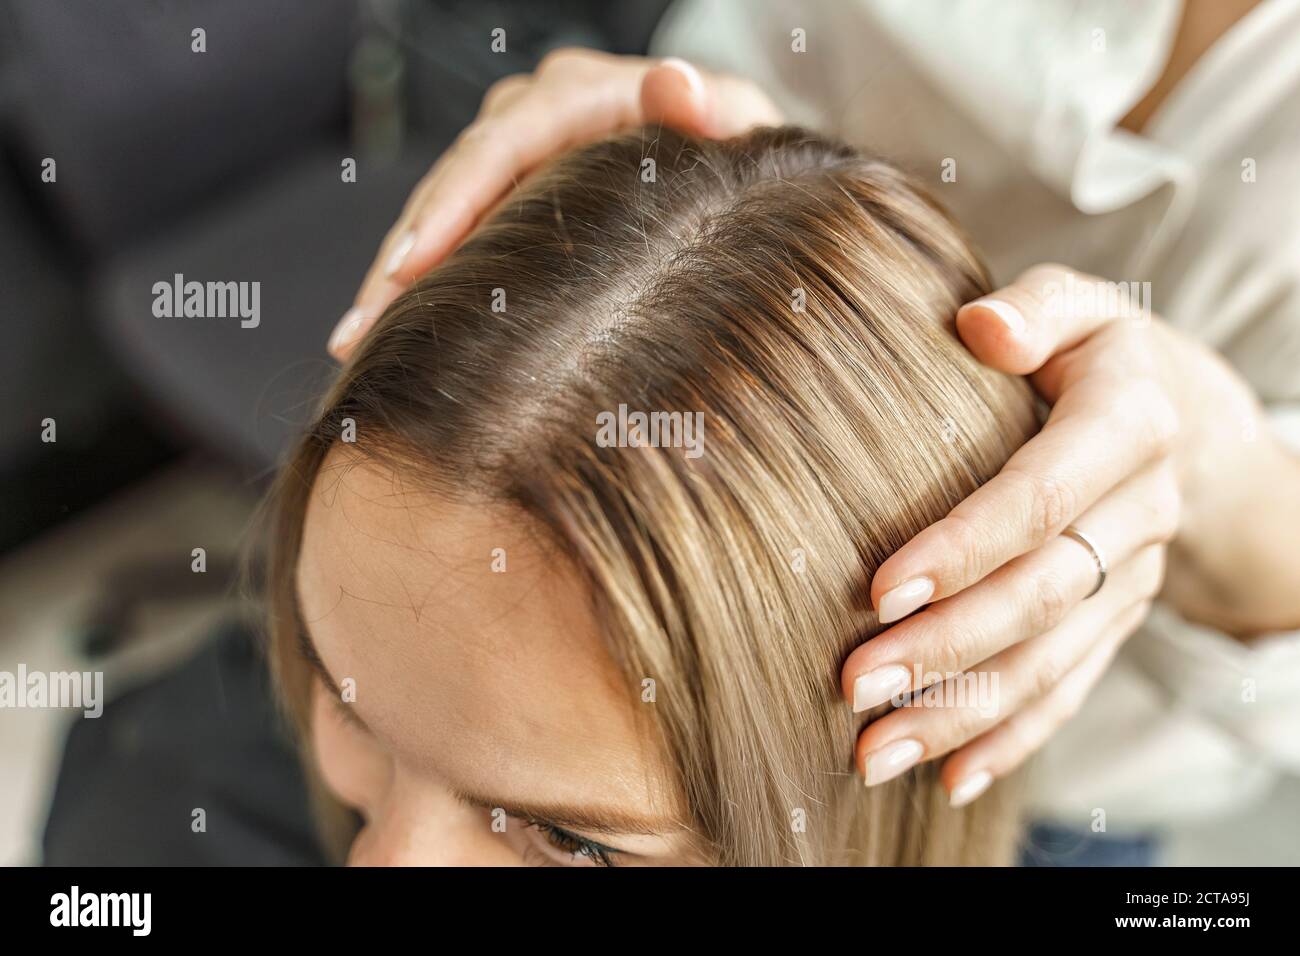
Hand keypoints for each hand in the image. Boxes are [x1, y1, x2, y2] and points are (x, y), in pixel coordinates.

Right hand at [328, 49, 782, 357]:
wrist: (736, 170)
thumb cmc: (742, 154)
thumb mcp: (743, 130)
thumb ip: (712, 110)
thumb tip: (673, 82)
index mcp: (584, 93)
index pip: (503, 142)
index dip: (452, 203)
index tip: (410, 265)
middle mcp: (536, 113)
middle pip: (452, 181)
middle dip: (402, 256)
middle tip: (362, 328)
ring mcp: (516, 153)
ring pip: (438, 209)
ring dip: (394, 276)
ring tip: (356, 340)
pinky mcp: (507, 191)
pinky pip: (451, 231)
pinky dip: (418, 280)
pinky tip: (384, 329)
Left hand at [840, 263, 1284, 806]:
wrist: (1182, 413)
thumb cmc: (1092, 349)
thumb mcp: (1077, 303)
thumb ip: (1034, 309)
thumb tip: (981, 326)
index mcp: (1128, 422)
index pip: (1040, 496)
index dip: (965, 546)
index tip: (881, 591)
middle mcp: (1142, 509)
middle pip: (1041, 595)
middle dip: (945, 649)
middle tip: (854, 686)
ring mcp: (1135, 574)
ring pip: (1051, 660)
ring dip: (963, 712)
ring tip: (877, 752)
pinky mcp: (1119, 617)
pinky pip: (1070, 687)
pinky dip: (1012, 736)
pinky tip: (950, 776)